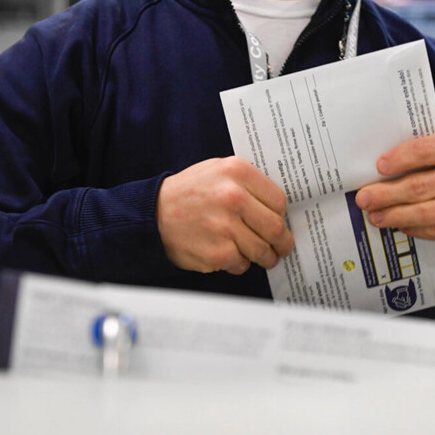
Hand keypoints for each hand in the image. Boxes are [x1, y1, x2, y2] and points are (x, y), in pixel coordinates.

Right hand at [157, 156, 294, 274]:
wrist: (152, 214)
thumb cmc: (189, 192)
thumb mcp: (218, 170)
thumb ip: (248, 182)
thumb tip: (278, 207)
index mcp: (237, 172)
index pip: (279, 201)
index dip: (281, 215)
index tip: (279, 222)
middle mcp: (233, 197)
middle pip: (275, 228)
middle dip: (282, 243)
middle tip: (282, 248)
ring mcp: (225, 227)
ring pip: (262, 250)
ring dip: (265, 257)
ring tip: (262, 256)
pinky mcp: (217, 253)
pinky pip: (242, 264)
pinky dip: (239, 263)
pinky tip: (229, 255)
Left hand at [355, 129, 434, 250]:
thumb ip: (423, 155)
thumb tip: (377, 171)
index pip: (429, 149)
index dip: (401, 158)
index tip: (378, 167)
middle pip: (421, 185)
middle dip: (386, 193)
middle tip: (363, 199)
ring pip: (426, 212)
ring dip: (394, 215)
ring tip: (374, 216)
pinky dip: (413, 228)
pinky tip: (398, 225)